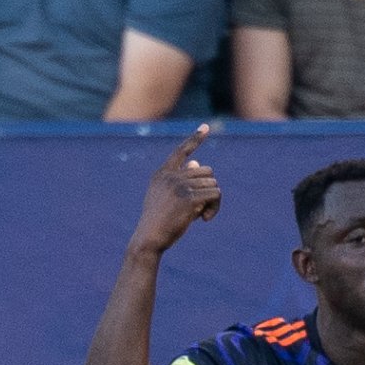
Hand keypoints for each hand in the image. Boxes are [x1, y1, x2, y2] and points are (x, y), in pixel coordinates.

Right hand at [130, 124, 220, 253]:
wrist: (149, 238)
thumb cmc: (158, 220)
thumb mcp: (166, 197)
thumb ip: (181, 180)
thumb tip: (198, 162)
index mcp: (162, 173)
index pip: (181, 151)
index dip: (195, 138)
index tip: (206, 127)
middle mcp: (171, 176)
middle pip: (207, 172)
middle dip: (209, 189)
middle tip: (203, 208)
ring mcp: (180, 186)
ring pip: (213, 184)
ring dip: (213, 201)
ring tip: (202, 216)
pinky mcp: (190, 198)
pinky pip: (215, 195)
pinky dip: (215, 208)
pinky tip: (204, 220)